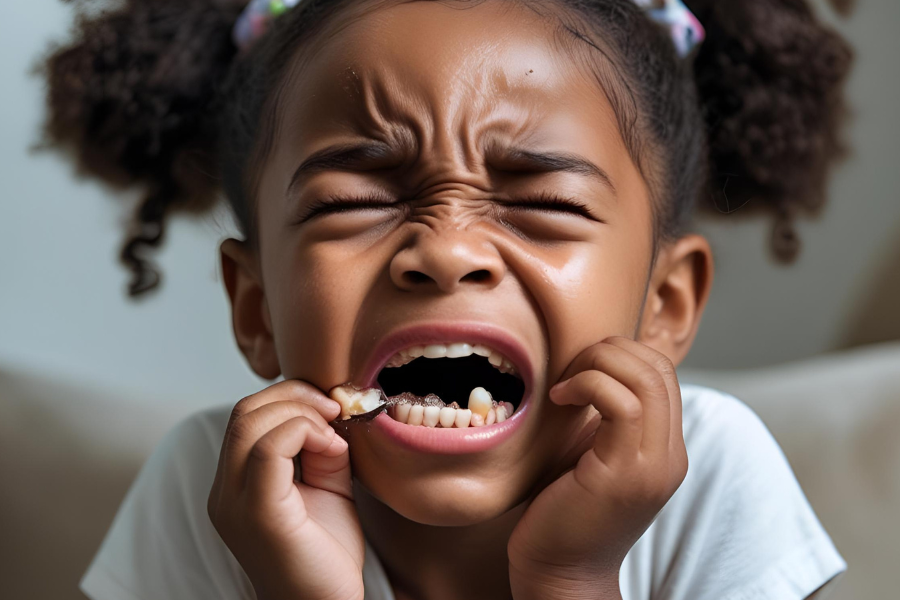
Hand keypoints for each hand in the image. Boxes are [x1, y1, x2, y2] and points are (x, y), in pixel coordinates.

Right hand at [207, 380, 364, 599]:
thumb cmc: (326, 553)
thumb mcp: (326, 485)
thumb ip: (319, 448)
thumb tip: (328, 413)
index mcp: (235, 484)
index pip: (245, 416)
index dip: (288, 397)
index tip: (329, 407)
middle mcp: (225, 492)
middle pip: (243, 411)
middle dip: (294, 395)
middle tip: (333, 408)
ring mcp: (235, 504)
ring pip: (250, 422)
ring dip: (300, 412)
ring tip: (332, 433)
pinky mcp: (259, 513)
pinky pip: (269, 449)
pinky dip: (304, 432)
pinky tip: (332, 449)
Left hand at [507, 337, 687, 598]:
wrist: (559, 571)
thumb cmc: (564, 507)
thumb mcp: (593, 449)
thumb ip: (605, 414)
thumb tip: (593, 362)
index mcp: (666, 448)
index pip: (664, 372)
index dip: (623, 351)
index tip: (582, 365)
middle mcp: (670, 456)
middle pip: (660, 367)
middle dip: (610, 350)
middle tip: (571, 368)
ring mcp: (653, 466)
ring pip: (646, 378)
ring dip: (597, 364)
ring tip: (565, 383)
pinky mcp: (624, 474)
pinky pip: (621, 403)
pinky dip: (587, 385)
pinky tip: (559, 398)